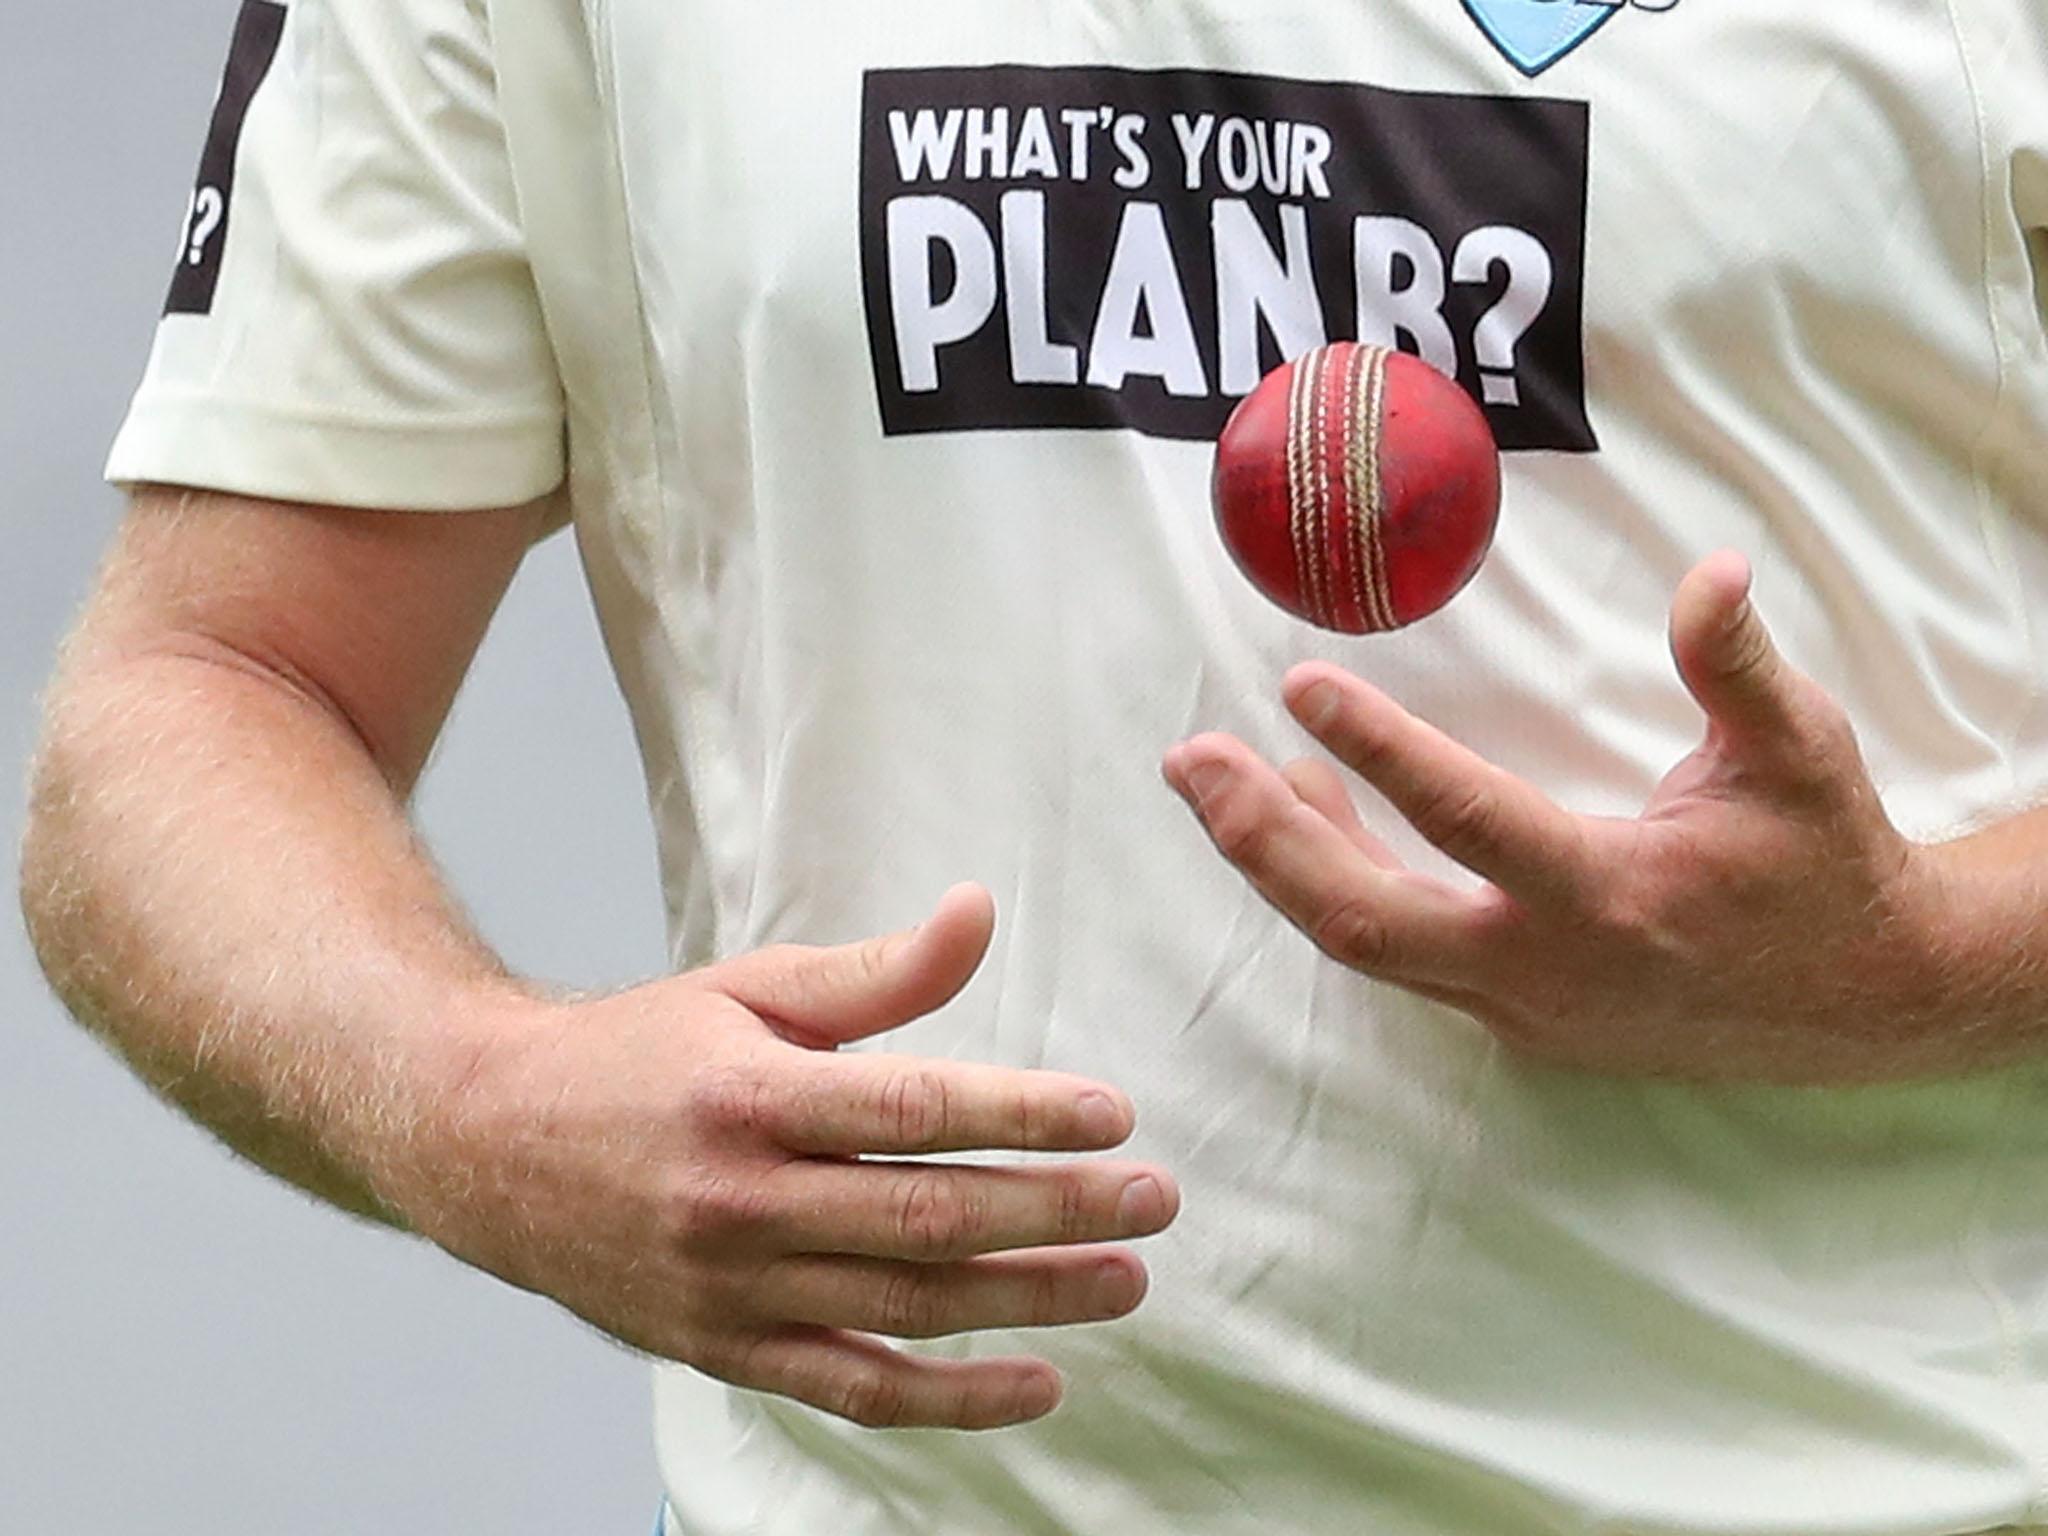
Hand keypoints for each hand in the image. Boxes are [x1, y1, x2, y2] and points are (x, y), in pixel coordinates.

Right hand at [401, 885, 1178, 1429]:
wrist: (486, 1142)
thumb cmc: (638, 1054)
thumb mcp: (749, 988)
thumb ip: (877, 970)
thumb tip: (981, 911)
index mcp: (749, 1093)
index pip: (912, 1111)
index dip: (1021, 1115)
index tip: (1113, 1116)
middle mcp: (739, 1200)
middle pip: (926, 1217)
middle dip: (1055, 1212)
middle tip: (1154, 1202)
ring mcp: (731, 1289)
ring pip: (905, 1310)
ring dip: (1029, 1302)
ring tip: (1125, 1282)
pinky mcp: (725, 1349)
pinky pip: (853, 1388)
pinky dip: (949, 1400)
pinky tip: (1036, 1384)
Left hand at [1164, 551, 1955, 1084]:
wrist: (1864, 1003)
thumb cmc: (1825, 863)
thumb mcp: (1801, 753)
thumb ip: (1738, 667)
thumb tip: (1709, 571)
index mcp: (1610, 894)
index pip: (1467, 819)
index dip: (1378, 752)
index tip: (1299, 685)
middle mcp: (1545, 967)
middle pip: (1362, 917)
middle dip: (1262, 841)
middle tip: (1193, 762)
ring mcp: (1521, 1006)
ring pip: (1366, 943)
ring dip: (1283, 862)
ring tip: (1218, 780)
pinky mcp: (1515, 1020)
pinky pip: (1402, 955)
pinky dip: (1343, 886)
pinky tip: (1310, 815)